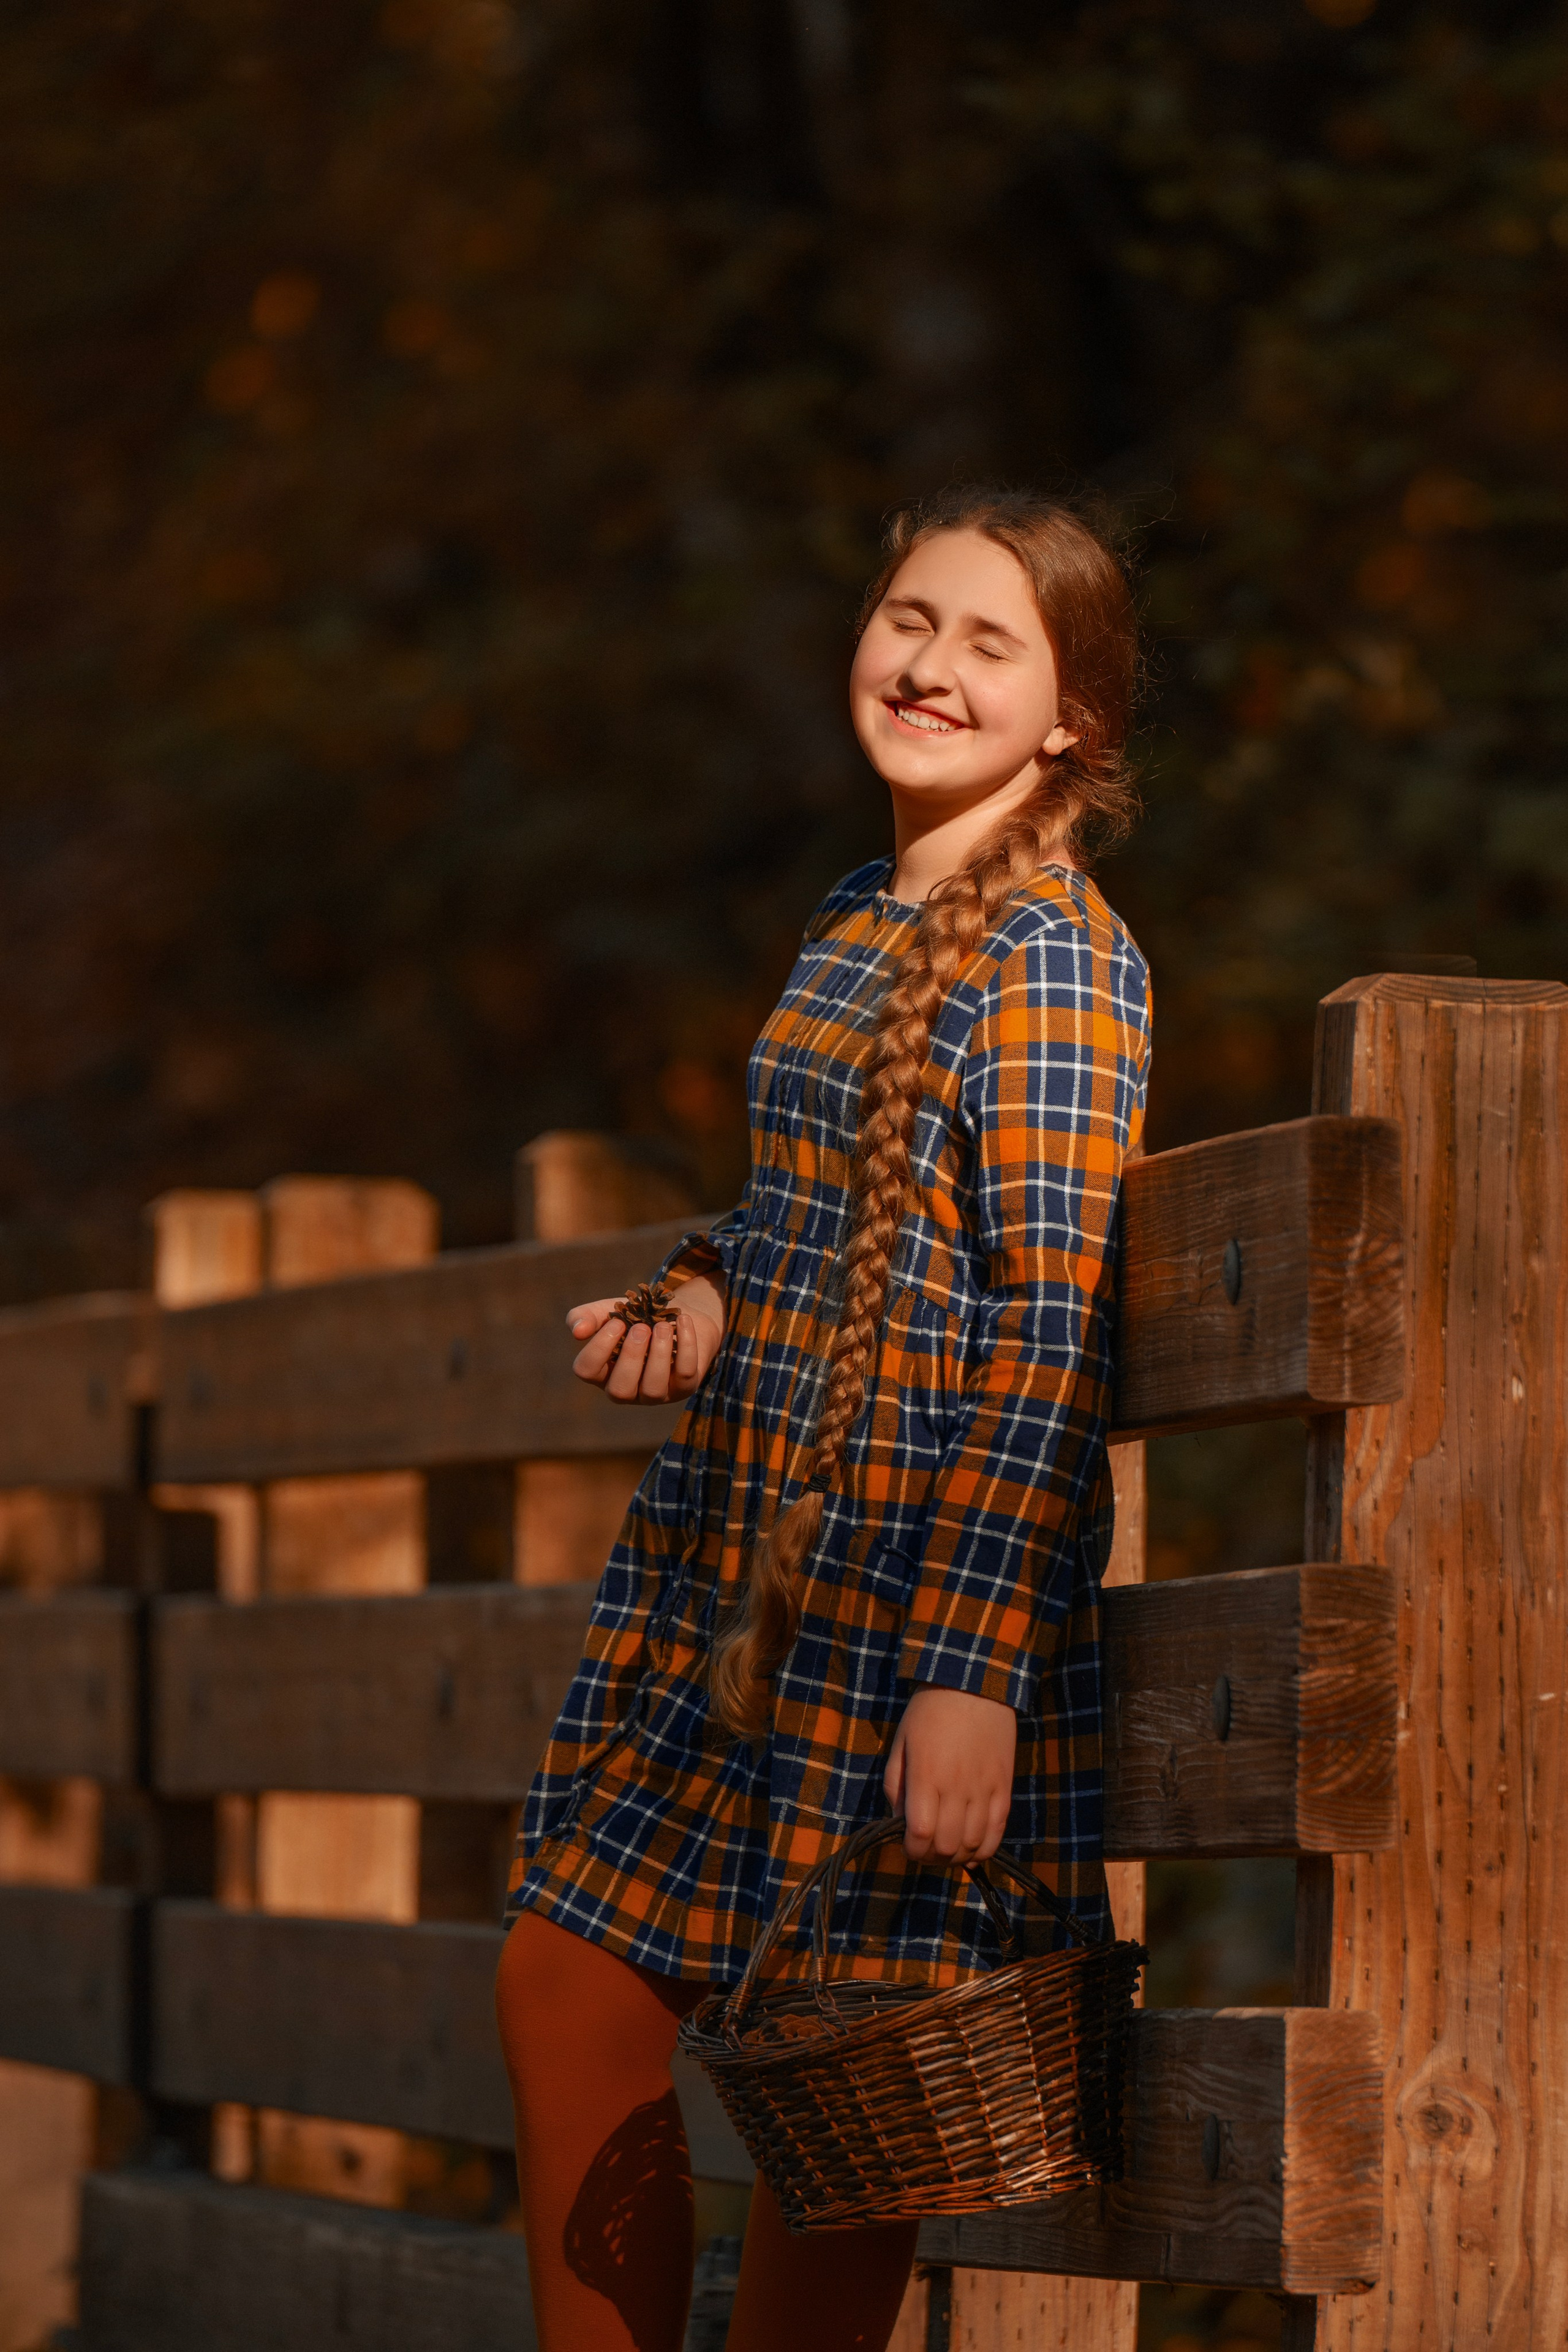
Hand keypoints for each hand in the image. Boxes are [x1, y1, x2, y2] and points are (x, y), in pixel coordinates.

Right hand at [566, 1274, 725, 1404]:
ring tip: (662, 1326)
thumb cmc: (636, 1317)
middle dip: (631, 1357)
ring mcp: (656, 1394)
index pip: (586, 1370)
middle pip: (619, 1390)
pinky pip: (686, 1375)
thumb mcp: (611, 1310)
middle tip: (641, 1327)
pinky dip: (686, 1345)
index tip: (616, 1321)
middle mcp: (627, 1389)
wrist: (676, 1316)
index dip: (598, 1347)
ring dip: (658, 1354)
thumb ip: (588, 1316)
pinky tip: (683, 1321)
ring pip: (653, 1389)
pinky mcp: (684, 1388)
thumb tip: (577, 1331)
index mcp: (602, 1371)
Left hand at [884, 1684, 1015, 1863]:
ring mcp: (985, 1789)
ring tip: (947, 1850)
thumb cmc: (929, 1713)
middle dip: (932, 1857)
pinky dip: (984, 1849)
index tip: (907, 1847)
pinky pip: (998, 1831)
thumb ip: (897, 1788)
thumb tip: (899, 1824)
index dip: (912, 1850)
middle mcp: (957, 1787)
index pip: (920, 1834)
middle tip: (925, 1849)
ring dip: (957, 1857)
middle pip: (947, 1846)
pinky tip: (972, 1849)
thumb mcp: (901, 1744)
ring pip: (973, 1845)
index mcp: (926, 1776)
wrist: (974, 1687)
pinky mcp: (1004, 1788)